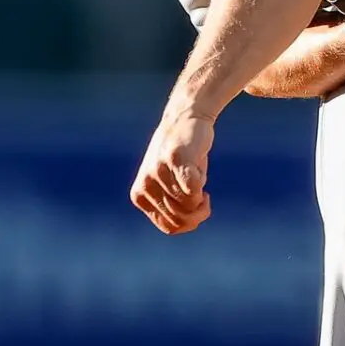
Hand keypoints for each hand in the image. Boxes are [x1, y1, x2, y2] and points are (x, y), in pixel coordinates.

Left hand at [131, 102, 216, 234]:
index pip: (170, 226)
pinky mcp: (177, 158)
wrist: (184, 118)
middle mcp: (146, 184)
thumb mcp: (167, 187)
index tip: (196, 207)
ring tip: (200, 182)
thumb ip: (170, 207)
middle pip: (181, 218)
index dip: (190, 223)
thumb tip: (184, 224)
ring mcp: (159, 171)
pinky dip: (201, 186)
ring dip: (201, 199)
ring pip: (189, 206)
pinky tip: (199, 172)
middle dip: (198, 214)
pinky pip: (193, 188)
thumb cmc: (179, 156)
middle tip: (204, 198)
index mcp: (140, 195)